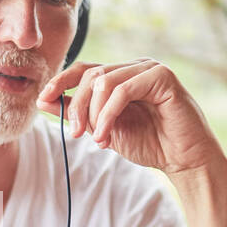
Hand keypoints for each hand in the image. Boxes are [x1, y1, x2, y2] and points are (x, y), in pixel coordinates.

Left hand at [35, 58, 223, 174]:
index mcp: (121, 76)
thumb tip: (43, 101)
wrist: (184, 160)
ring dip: (93, 114)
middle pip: (90, 75)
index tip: (42, 101)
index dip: (60, 82)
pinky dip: (108, 114)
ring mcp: (149, 69)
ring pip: (104, 81)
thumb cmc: (150, 144)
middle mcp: (134, 67)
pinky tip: (105, 137)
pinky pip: (123, 89)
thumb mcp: (104, 130)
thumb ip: (78, 114)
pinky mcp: (162, 77)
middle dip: (77, 106)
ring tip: (97, 139)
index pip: (84, 69)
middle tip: (75, 133)